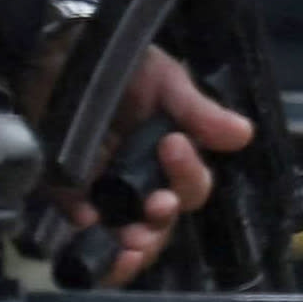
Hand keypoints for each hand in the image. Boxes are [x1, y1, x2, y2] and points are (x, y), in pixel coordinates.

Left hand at [52, 48, 257, 284]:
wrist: (59, 53)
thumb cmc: (118, 66)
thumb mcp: (162, 80)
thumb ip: (197, 111)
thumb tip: (243, 134)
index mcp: (170, 162)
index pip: (190, 187)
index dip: (187, 175)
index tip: (171, 146)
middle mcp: (140, 184)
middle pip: (160, 224)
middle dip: (160, 224)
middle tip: (156, 207)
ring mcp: (103, 195)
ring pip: (125, 239)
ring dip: (131, 248)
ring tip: (129, 245)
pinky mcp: (64, 198)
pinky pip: (76, 231)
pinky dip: (82, 236)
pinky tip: (84, 224)